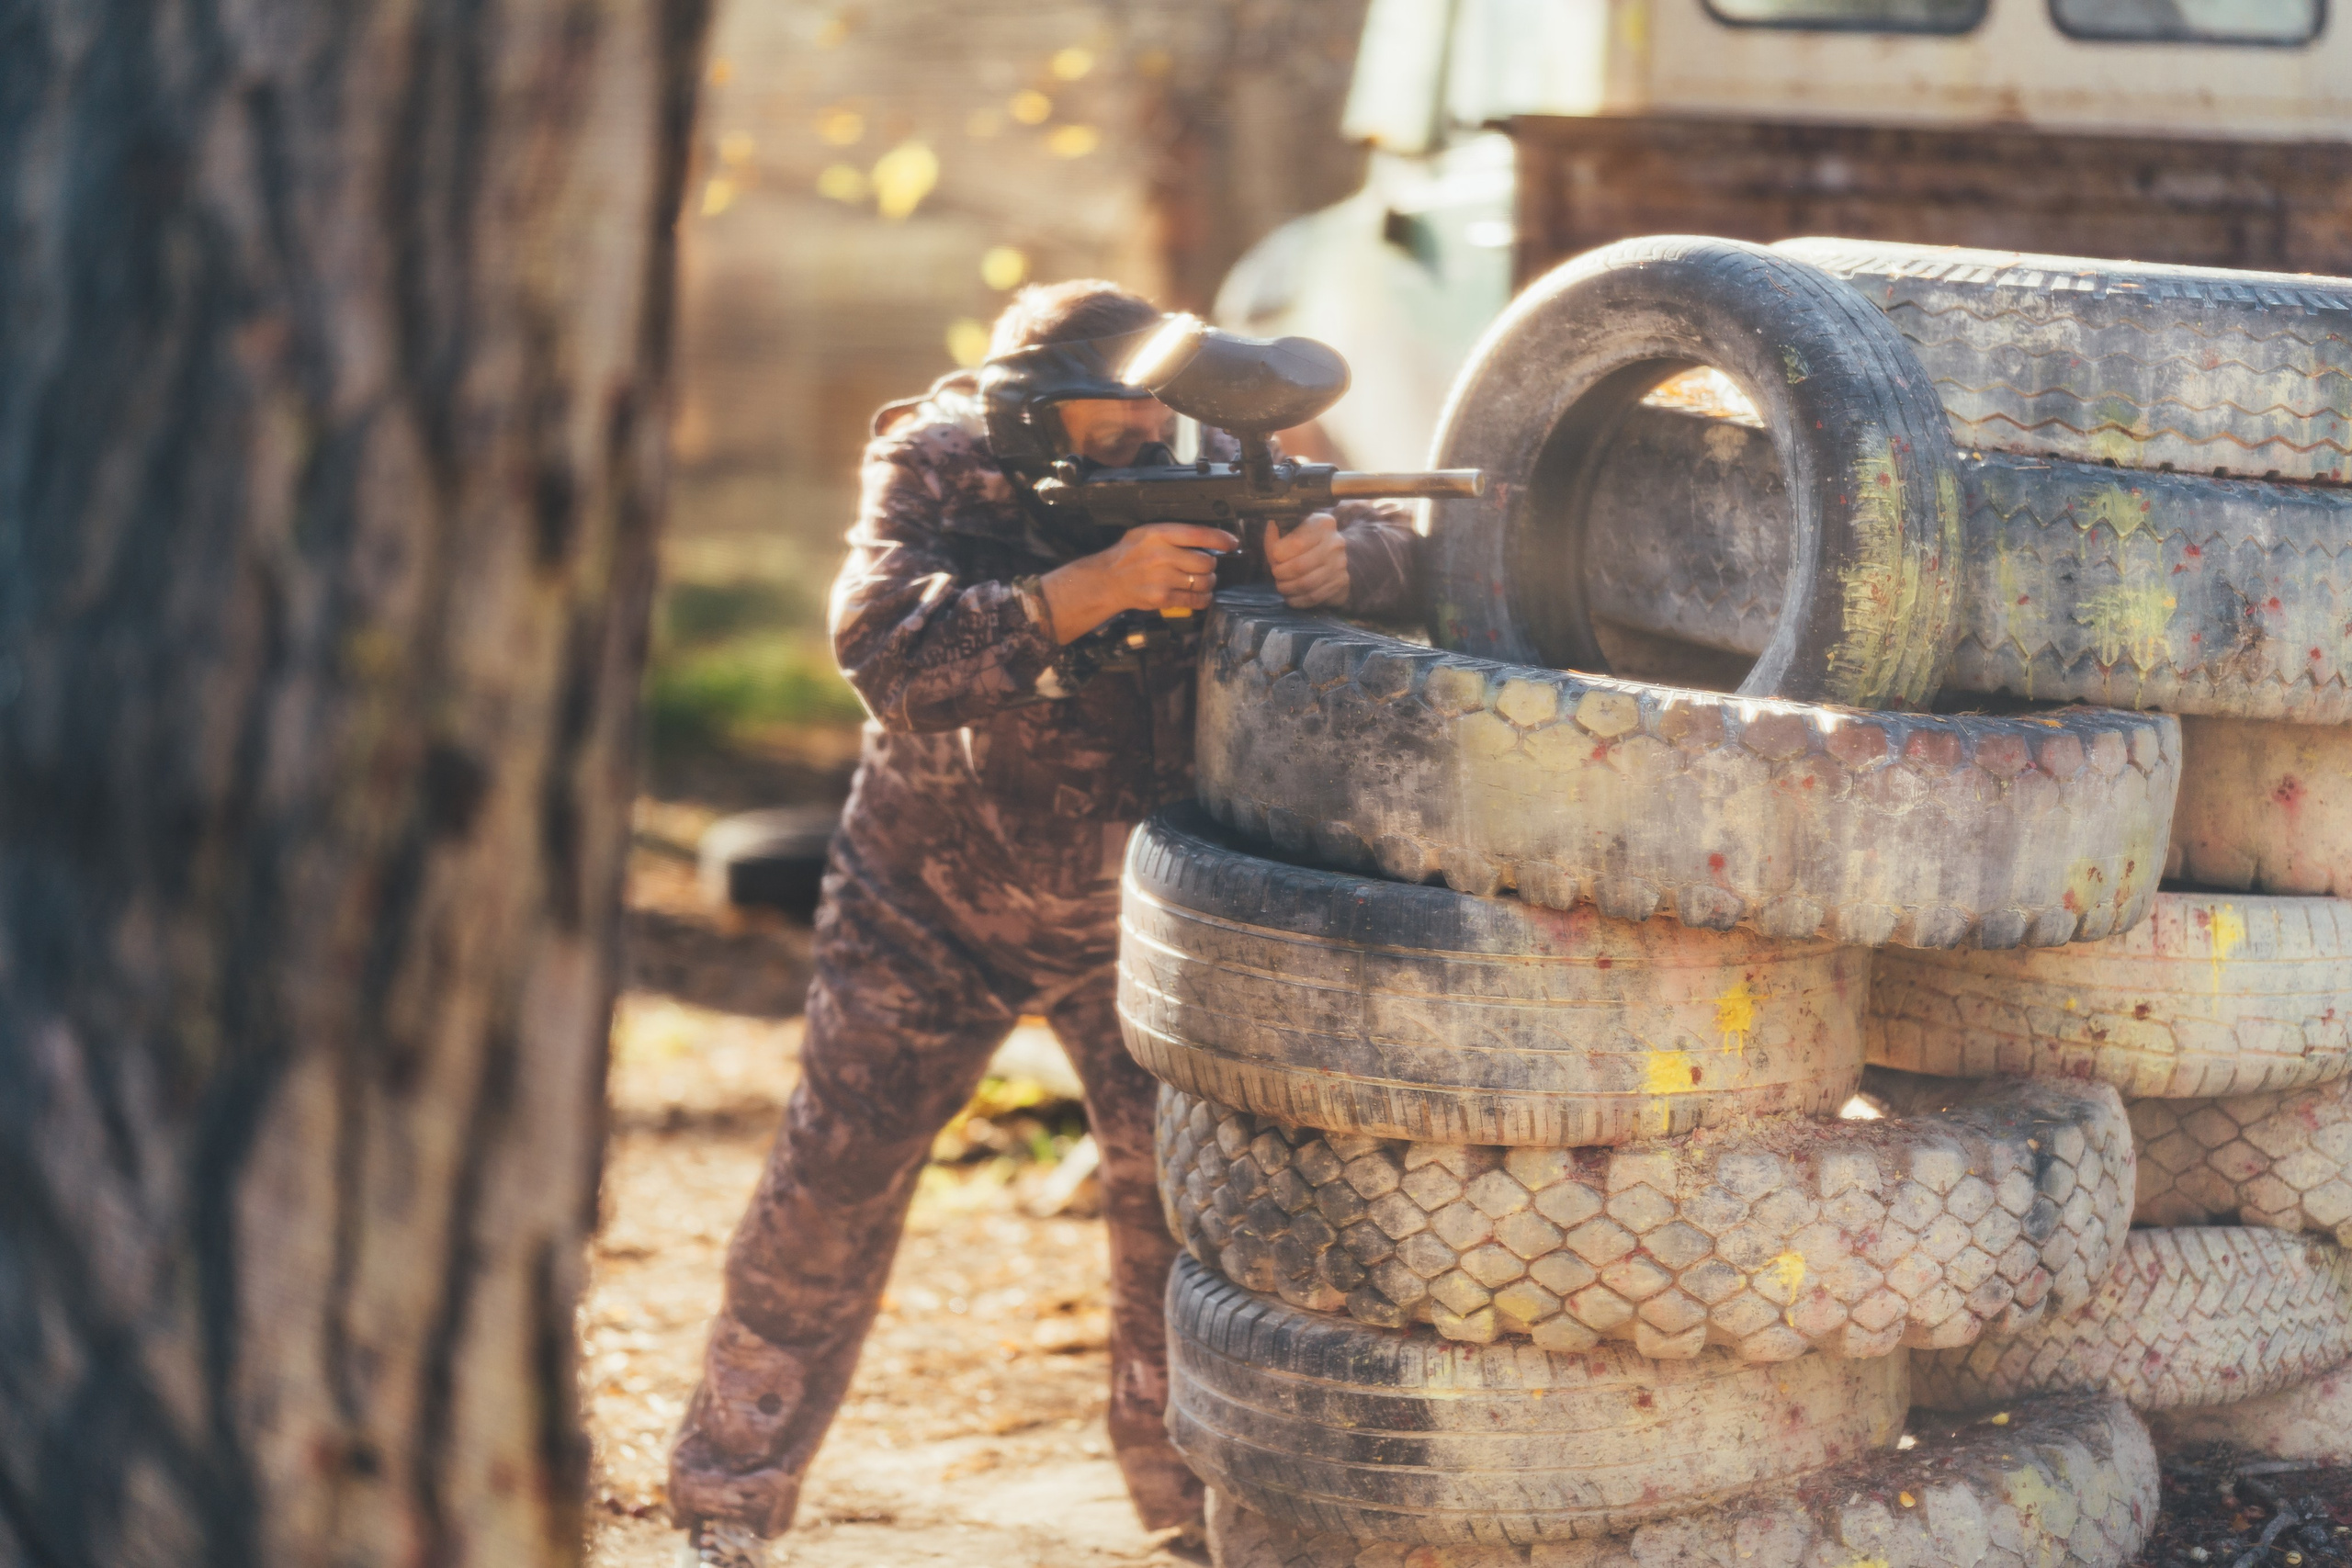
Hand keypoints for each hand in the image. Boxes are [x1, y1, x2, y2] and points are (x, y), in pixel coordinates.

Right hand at [1039, 523, 1238, 643]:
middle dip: (1211, 565)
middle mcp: (1161, 555)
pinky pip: (1196, 599)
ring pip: (1204, 581)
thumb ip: (1174, 533)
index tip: (1232, 543)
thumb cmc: (1130, 554)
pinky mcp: (1162, 598)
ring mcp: (1162, 578)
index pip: (1199, 534)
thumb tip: (1210, 538)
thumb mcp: (1147, 533)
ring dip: (1208, 582)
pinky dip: (1203, 598)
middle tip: (1206, 566)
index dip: (1221, 539)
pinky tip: (1199, 594)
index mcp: (1159, 534)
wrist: (1108, 580)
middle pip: (1206, 561)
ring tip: (1201, 579)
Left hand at [1266, 512, 1349, 608]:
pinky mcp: (1341, 583)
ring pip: (1305, 584)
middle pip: (1299, 566)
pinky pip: (1313, 597)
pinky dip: (1297, 600)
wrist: (1336, 558)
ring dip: (1287, 588)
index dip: (1278, 553)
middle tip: (1275, 574)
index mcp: (1323, 524)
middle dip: (1281, 573)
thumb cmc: (1307, 542)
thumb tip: (1271, 531)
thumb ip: (1278, 535)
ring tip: (1281, 586)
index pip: (1296, 543)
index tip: (1274, 557)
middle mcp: (1335, 543)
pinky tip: (1290, 596)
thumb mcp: (1293, 531)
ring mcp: (1340, 564)